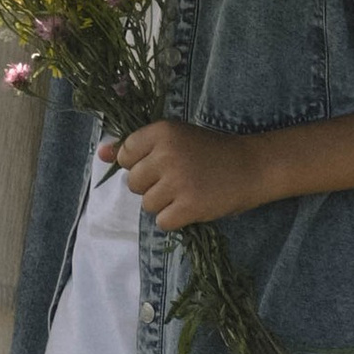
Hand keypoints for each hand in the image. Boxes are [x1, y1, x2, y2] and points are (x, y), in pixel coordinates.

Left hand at [99, 119, 262, 230]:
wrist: (252, 166)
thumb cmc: (210, 151)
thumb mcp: (175, 138)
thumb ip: (137, 146)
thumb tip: (100, 154)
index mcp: (161, 131)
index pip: (126, 155)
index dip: (141, 164)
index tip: (162, 163)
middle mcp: (166, 154)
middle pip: (134, 183)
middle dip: (152, 186)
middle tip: (179, 179)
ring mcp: (177, 181)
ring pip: (147, 205)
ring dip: (165, 204)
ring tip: (187, 192)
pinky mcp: (189, 206)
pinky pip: (163, 222)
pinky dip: (176, 220)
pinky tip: (192, 206)